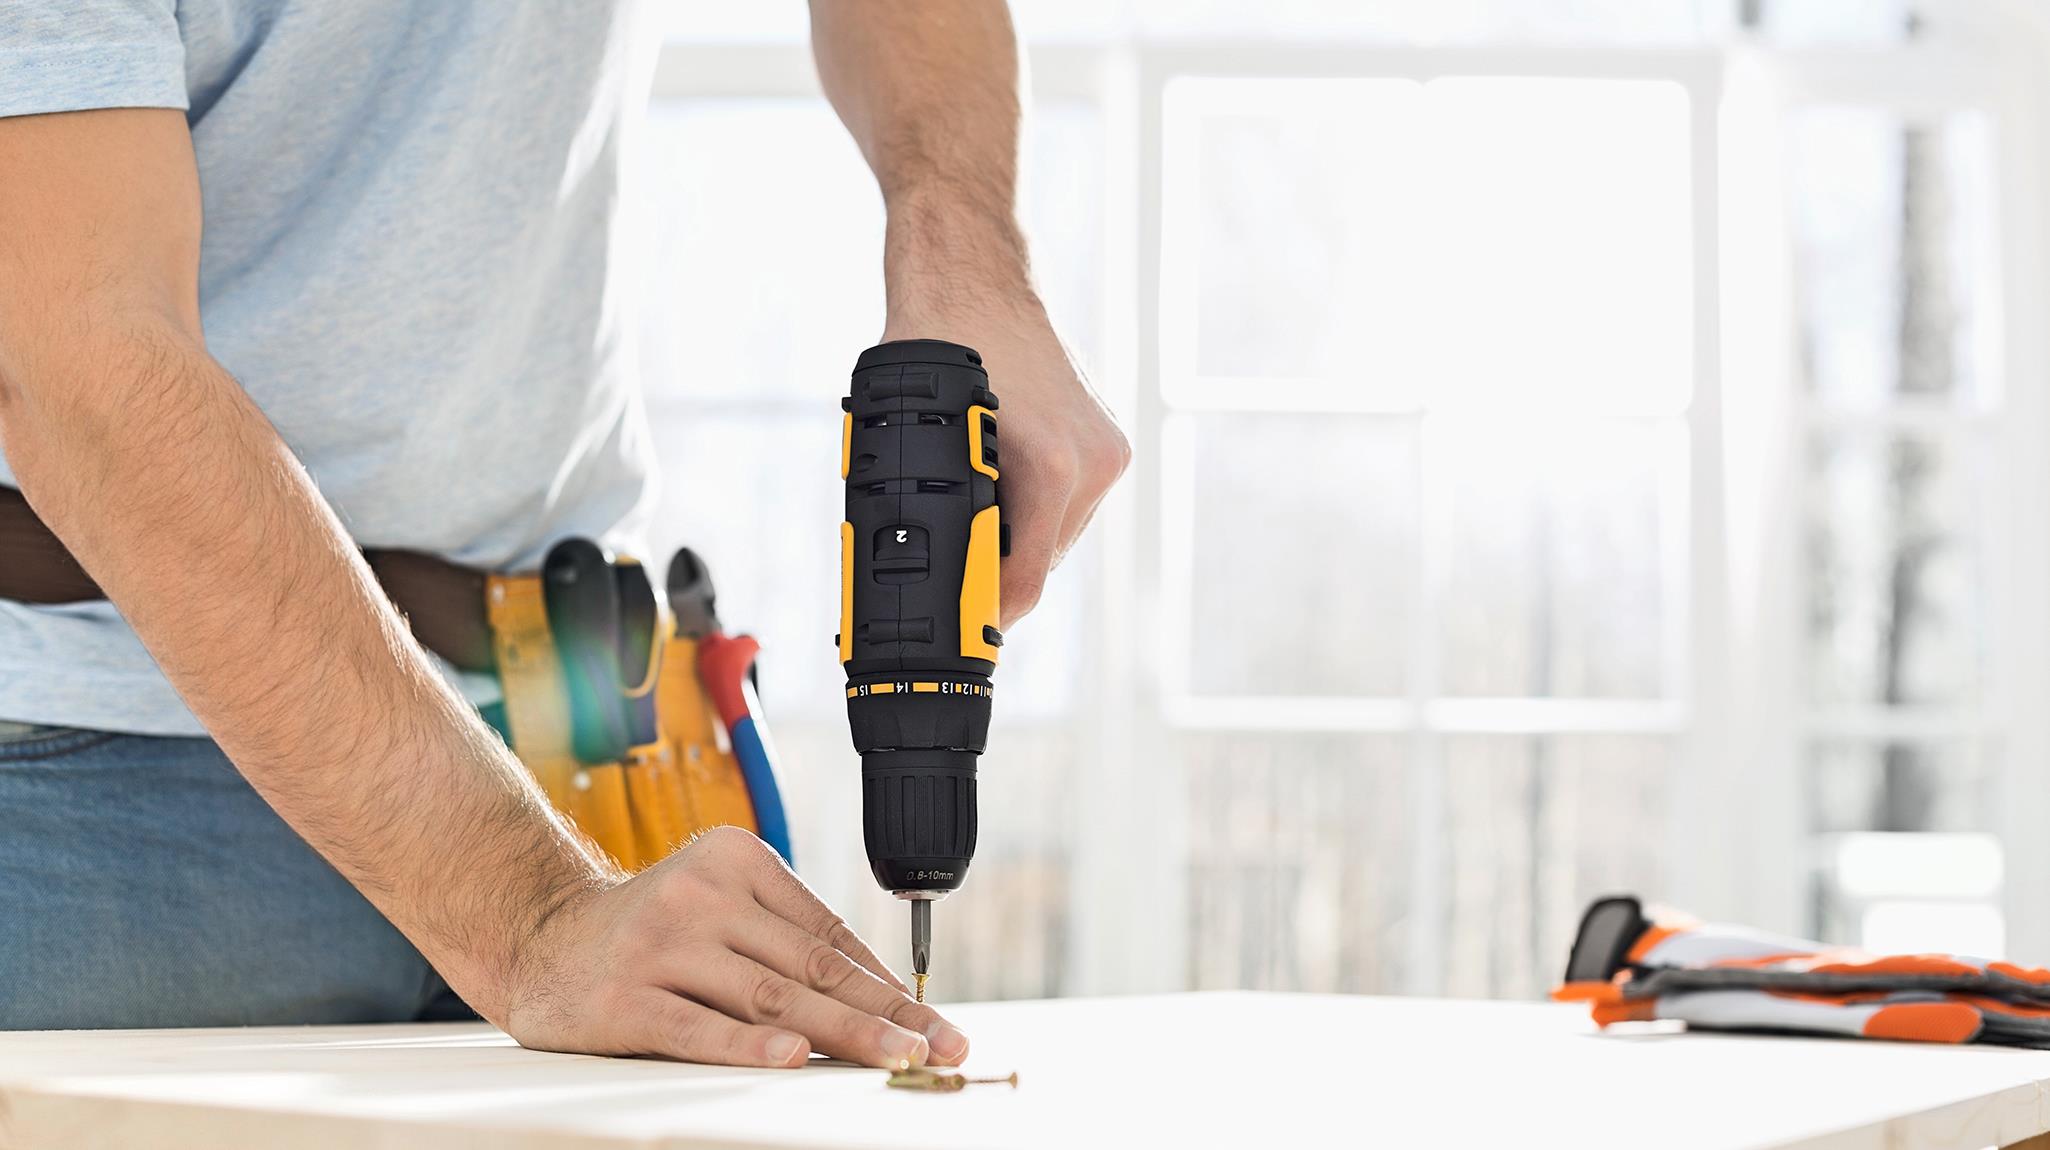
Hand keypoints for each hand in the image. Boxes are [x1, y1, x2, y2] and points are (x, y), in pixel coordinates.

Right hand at [501, 826, 968, 1068]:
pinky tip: (793, 1061)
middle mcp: (701, 895)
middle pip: (810, 968)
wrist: (538, 935)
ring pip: (769, 998)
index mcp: (737, 860)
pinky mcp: (625, 996)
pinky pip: (698, 1028)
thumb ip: (783, 938)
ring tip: (892, 1057)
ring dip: (841, 1034)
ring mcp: (661, 945)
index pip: (828, 934)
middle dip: (884, 1014)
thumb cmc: (649, 931)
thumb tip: (879, 996)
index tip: (932, 1022)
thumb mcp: (720, 906)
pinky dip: (749, 1048)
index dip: (887, 984)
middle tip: (936, 1046)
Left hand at [884, 295, 1129, 627]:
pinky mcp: (1108, 441)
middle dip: (996, 572)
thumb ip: (932, 509)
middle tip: (948, 581)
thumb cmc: (935, 344)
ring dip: (1016, 538)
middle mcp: (1092, 462)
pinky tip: (998, 490)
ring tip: (970, 525)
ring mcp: (1107, 450)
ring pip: (1056, 533)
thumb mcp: (915, 437)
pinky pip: (1068, 501)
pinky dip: (1033, 506)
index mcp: (1052, 467)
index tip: (963, 638)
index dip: (988, 615)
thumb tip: (920, 576)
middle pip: (1043, 562)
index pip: (1026, 581)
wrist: (973, 278)